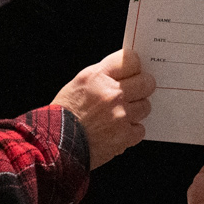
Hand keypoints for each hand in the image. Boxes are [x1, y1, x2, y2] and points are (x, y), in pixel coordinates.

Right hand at [51, 49, 153, 167]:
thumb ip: (103, 75)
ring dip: (136, 110)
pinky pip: (140, 129)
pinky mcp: (125, 135)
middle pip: (146, 82)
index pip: (130, 60)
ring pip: (145, 106)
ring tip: (120, 115)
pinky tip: (118, 130)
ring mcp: (120, 115)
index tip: (134, 70)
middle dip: (143, 86)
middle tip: (136, 92)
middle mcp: (111, 93)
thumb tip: (125, 72)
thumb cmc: (65, 114)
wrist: (56, 144)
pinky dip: (131, 131)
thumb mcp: (79, 83)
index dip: (135, 66)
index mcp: (97, 76)